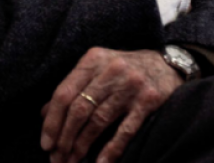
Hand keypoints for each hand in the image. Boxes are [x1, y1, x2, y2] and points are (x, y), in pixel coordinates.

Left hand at [40, 47, 183, 162]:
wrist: (169, 65)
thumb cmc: (126, 70)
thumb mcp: (98, 69)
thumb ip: (73, 87)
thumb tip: (44, 113)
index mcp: (94, 60)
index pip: (64, 93)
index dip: (52, 121)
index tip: (45, 144)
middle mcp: (111, 69)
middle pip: (79, 109)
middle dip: (65, 138)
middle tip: (57, 158)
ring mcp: (131, 85)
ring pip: (98, 121)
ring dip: (82, 146)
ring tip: (72, 161)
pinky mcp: (148, 101)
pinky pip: (125, 130)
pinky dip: (110, 150)